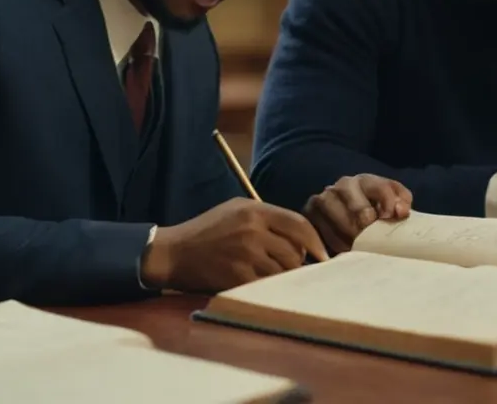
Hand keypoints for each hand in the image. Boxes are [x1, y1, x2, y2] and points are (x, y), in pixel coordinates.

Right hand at [141, 197, 328, 292]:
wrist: (173, 252)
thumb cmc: (207, 230)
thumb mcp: (236, 210)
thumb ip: (268, 217)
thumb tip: (301, 236)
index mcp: (255, 210)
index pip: (299, 224)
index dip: (316, 242)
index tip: (323, 255)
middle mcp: (253, 230)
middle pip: (295, 251)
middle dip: (295, 261)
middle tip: (285, 265)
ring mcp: (245, 254)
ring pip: (283, 271)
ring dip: (281, 275)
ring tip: (267, 272)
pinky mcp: (237, 276)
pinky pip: (267, 285)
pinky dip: (267, 287)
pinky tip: (257, 282)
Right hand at [302, 174, 412, 253]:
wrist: (346, 214)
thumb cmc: (375, 210)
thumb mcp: (392, 202)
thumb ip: (402, 202)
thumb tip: (400, 211)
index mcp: (365, 180)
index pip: (381, 189)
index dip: (390, 206)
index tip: (391, 219)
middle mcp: (343, 185)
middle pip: (360, 211)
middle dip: (370, 229)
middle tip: (374, 241)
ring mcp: (323, 198)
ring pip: (341, 222)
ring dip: (354, 239)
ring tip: (361, 248)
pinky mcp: (309, 212)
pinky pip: (323, 233)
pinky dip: (336, 244)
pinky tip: (345, 249)